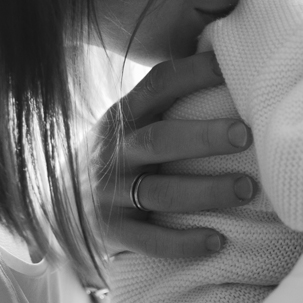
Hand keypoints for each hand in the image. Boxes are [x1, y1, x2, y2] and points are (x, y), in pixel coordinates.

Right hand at [87, 52, 255, 259]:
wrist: (56, 203)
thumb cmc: (119, 154)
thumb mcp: (132, 123)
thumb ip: (169, 101)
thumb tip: (225, 59)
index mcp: (124, 117)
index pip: (158, 86)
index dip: (193, 74)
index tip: (229, 68)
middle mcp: (115, 152)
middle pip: (160, 140)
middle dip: (204, 136)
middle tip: (246, 135)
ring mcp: (110, 193)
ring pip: (161, 192)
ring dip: (207, 191)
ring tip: (247, 189)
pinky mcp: (111, 233)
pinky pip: (149, 240)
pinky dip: (183, 243)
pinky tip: (217, 241)